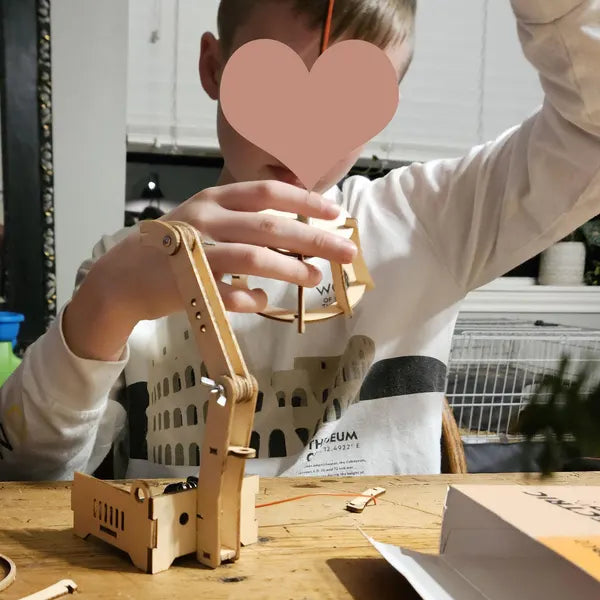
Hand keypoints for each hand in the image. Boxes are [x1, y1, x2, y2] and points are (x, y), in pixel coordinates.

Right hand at [63, 181, 356, 360]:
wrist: (122, 276)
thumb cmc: (173, 245)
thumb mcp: (206, 220)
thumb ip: (245, 222)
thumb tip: (296, 232)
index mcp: (214, 199)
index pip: (268, 192)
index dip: (305, 201)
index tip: (335, 213)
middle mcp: (206, 219)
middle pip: (270, 226)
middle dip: (314, 238)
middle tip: (346, 250)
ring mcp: (196, 252)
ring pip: (254, 258)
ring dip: (291, 269)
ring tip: (316, 276)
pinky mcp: (187, 285)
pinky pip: (232, 295)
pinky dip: (254, 300)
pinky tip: (264, 302)